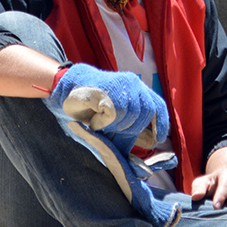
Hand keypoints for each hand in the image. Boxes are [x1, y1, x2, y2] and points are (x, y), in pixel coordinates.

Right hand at [51, 63, 168, 142]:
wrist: (66, 88)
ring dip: (113, 126)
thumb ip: (132, 127)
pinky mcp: (108, 91)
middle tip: (111, 130)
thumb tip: (151, 143)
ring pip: (129, 116)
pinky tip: (94, 119)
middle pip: (144, 114)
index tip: (159, 139)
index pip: (157, 105)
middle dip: (130, 129)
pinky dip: (103, 123)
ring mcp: (121, 85)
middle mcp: (133, 83)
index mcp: (137, 87)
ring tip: (100, 121)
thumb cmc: (91, 104)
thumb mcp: (116, 117)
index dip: (161, 123)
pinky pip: (113, 116)